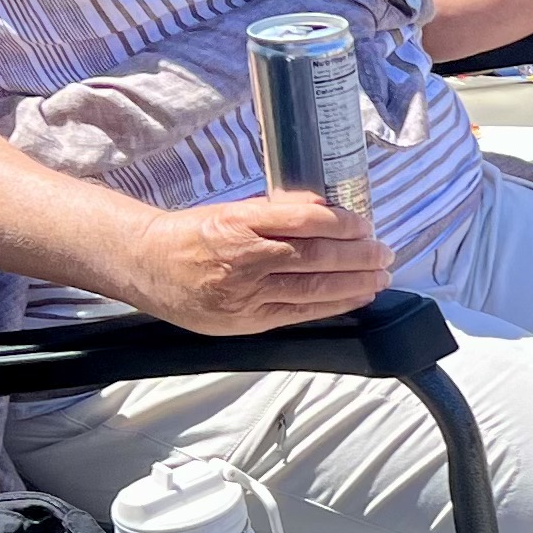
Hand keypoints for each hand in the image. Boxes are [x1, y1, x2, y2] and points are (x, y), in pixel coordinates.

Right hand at [132, 192, 392, 334]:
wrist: (147, 267)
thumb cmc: (192, 235)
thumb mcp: (230, 212)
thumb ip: (275, 213)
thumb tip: (326, 211)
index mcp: (239, 223)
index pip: (303, 221)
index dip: (341, 224)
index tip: (364, 223)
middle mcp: (244, 258)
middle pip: (315, 256)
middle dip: (358, 255)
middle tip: (385, 251)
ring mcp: (246, 294)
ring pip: (313, 288)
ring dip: (355, 282)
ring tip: (381, 276)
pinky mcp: (247, 321)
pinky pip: (300, 313)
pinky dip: (333, 305)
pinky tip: (356, 298)